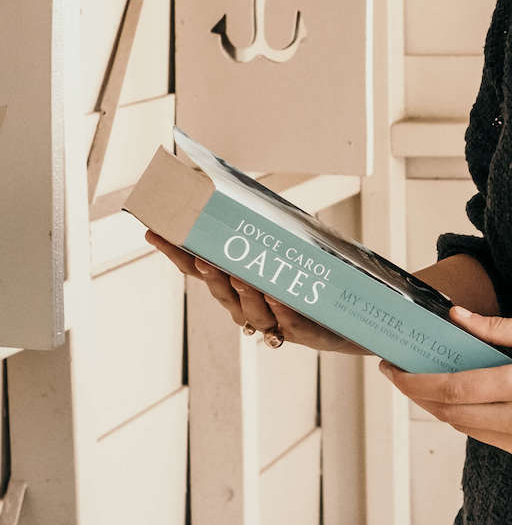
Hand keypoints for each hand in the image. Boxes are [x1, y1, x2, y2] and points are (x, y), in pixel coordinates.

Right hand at [143, 229, 365, 354]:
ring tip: (239, 275)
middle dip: (208, 273)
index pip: (197, 268)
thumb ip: (266, 227)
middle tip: (200, 256)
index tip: (152, 231)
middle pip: (219, 291)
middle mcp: (246, 306)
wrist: (345, 320)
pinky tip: (278, 298)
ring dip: (243, 292)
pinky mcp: (300, 332)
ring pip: (250, 309)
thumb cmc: (308, 282)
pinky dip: (280, 310)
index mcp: (234, 286)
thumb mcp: (286, 249)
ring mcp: (271, 322)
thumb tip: (246, 192)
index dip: (175, 252)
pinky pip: (287, 321)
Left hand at [377, 307, 511, 460]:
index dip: (415, 381)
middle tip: (401, 373)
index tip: (393, 368)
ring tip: (426, 383)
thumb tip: (457, 318)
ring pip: (463, 428)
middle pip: (449, 412)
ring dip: (439, 407)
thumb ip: (500, 329)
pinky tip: (462, 398)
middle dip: (419, 393)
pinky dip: (467, 417)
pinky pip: (485, 436)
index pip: (452, 388)